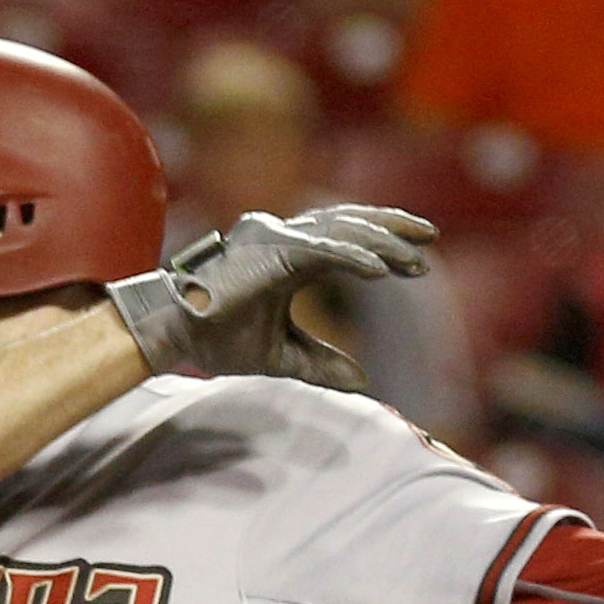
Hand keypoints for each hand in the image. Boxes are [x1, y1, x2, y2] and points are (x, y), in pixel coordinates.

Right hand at [109, 205, 438, 390]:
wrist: (174, 334)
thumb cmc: (215, 338)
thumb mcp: (283, 356)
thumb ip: (321, 362)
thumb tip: (363, 381)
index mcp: (286, 255)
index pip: (344, 239)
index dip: (381, 246)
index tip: (416, 262)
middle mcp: (282, 237)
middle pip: (348, 222)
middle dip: (391, 229)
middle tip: (429, 238)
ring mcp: (274, 237)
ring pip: (341, 230)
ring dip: (381, 242)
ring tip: (415, 259)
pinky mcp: (269, 249)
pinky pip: (322, 250)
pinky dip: (353, 257)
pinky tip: (382, 270)